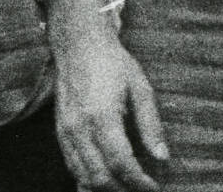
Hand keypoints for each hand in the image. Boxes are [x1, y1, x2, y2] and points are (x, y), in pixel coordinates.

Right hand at [55, 30, 169, 191]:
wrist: (78, 45)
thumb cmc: (113, 63)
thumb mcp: (140, 87)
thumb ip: (151, 125)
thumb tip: (162, 157)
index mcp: (102, 116)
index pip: (121, 163)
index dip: (139, 182)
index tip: (154, 188)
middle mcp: (79, 128)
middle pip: (100, 177)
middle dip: (123, 190)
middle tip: (143, 189)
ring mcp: (66, 133)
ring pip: (83, 177)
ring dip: (106, 189)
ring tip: (127, 188)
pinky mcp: (60, 134)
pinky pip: (72, 168)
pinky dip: (88, 181)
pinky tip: (106, 182)